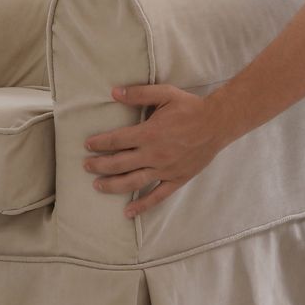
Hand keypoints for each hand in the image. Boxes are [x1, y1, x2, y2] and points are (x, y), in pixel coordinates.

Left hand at [83, 85, 232, 217]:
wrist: (217, 123)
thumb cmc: (190, 108)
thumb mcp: (165, 94)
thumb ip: (139, 94)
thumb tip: (114, 92)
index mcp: (149, 133)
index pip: (116, 141)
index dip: (99, 143)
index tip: (88, 145)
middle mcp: (153, 155)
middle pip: (119, 163)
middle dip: (99, 165)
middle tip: (86, 166)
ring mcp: (164, 170)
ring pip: (132, 182)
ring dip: (112, 185)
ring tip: (97, 186)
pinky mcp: (176, 179)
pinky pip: (157, 196)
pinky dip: (142, 205)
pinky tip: (128, 212)